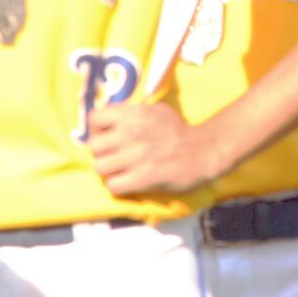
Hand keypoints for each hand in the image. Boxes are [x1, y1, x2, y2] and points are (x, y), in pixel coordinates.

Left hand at [87, 103, 214, 195]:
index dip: (97, 128)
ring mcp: (137, 156)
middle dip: (101, 153)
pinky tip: (127, 182)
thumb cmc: (178, 130)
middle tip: (113, 156)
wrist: (203, 151)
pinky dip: (118, 186)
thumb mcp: (157, 110)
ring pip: (100, 167)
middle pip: (93, 146)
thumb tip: (111, 118)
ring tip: (119, 171)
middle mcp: (132, 133)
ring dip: (108, 171)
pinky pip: (113, 185)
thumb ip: (133, 112)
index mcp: (134, 114)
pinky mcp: (143, 178)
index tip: (106, 136)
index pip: (95, 118)